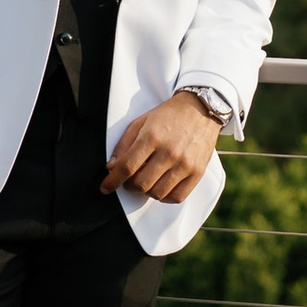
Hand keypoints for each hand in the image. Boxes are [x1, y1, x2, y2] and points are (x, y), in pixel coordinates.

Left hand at [103, 90, 223, 203]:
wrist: (200, 109)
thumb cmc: (168, 115)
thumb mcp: (141, 122)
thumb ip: (124, 145)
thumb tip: (111, 167)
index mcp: (152, 137)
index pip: (127, 166)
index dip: (113, 180)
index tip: (105, 188)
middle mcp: (169, 152)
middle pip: (141, 183)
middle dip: (129, 185)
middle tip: (128, 179)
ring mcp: (185, 164)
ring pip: (157, 193)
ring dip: (146, 191)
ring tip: (145, 180)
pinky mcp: (197, 172)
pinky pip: (177, 197)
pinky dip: (164, 197)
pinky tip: (160, 186)